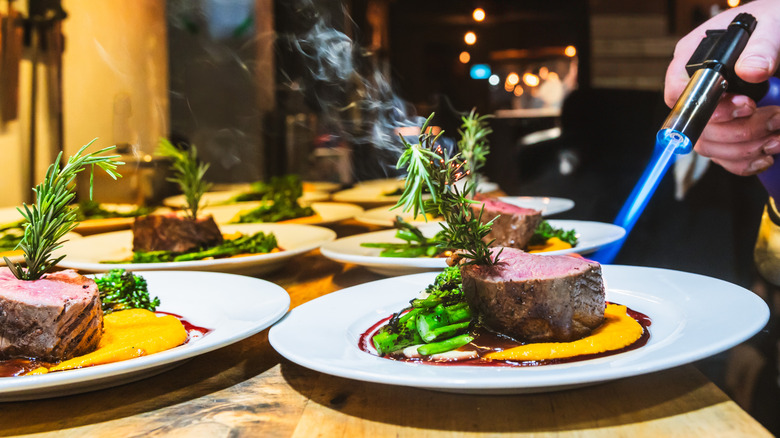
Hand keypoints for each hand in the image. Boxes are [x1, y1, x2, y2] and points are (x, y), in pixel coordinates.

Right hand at [664, 0, 779, 175]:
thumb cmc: (771, 25)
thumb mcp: (771, 25)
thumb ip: (761, 46)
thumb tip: (750, 70)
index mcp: (692, 60)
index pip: (678, 95)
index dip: (706, 108)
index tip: (746, 105)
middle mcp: (694, 90)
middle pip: (698, 128)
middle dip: (740, 131)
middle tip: (775, 118)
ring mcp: (708, 113)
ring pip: (709, 148)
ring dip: (746, 149)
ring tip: (777, 135)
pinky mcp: (723, 130)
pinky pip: (722, 159)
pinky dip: (744, 163)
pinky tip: (765, 154)